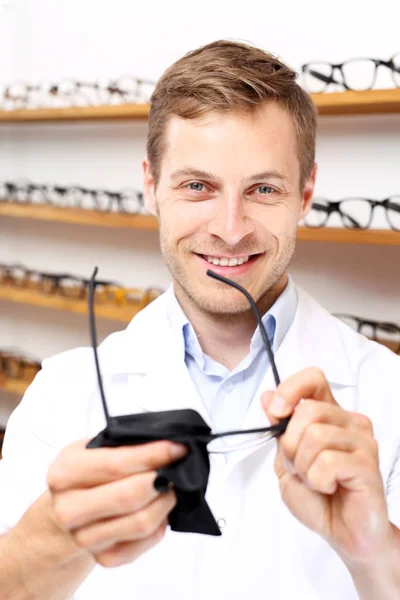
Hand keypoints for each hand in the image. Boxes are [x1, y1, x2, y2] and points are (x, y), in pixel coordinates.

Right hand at [47, 440, 186, 567]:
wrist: (71, 508)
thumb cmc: (91, 471)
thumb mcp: (97, 448)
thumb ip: (126, 446)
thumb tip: (169, 446)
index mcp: (63, 474)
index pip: (116, 464)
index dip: (152, 455)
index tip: (178, 447)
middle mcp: (68, 510)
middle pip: (129, 497)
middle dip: (161, 480)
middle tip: (176, 468)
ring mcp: (84, 538)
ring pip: (142, 522)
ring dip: (164, 501)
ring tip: (169, 486)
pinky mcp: (105, 558)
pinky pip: (147, 540)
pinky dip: (161, 522)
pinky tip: (159, 508)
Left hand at [262, 367, 392, 563]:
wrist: (343, 534)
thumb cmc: (318, 498)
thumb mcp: (286, 460)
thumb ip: (279, 429)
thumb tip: (268, 396)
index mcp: (329, 415)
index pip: (313, 379)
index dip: (291, 389)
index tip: (276, 411)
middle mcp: (349, 421)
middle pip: (308, 410)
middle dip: (290, 445)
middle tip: (301, 468)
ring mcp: (362, 441)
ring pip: (315, 436)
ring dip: (304, 466)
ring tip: (316, 481)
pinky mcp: (368, 464)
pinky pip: (328, 462)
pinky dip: (317, 480)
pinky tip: (330, 488)